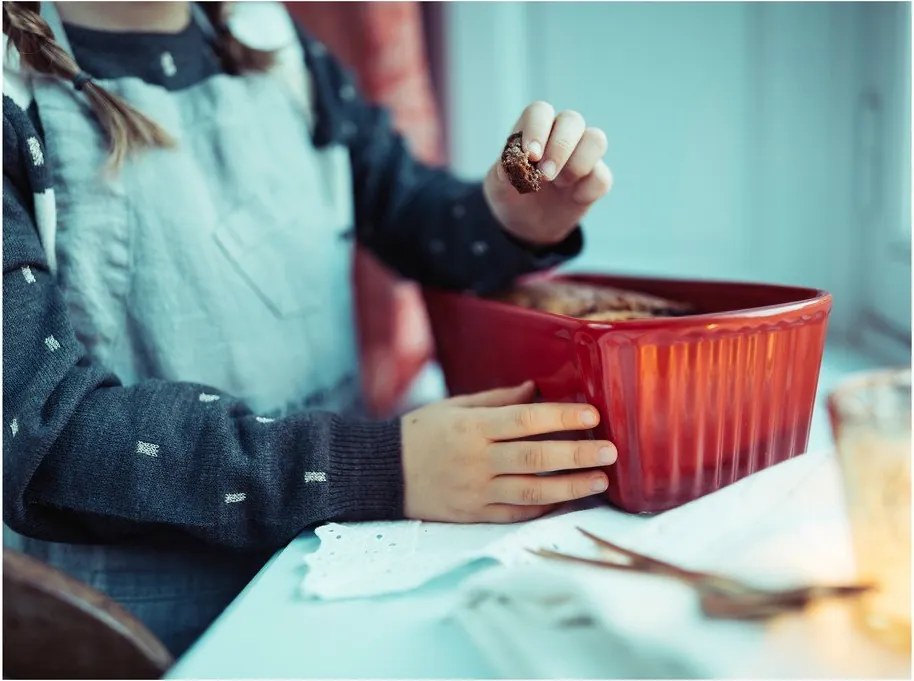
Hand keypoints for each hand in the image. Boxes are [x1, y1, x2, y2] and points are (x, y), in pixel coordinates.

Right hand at [401, 381, 616, 522]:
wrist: (382, 474)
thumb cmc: (419, 433)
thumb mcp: (453, 407)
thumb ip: (496, 399)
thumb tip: (535, 390)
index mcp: (471, 427)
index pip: (525, 420)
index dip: (561, 418)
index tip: (592, 415)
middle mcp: (476, 460)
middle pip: (535, 458)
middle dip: (577, 455)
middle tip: (610, 451)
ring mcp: (476, 491)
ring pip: (532, 491)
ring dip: (571, 486)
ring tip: (600, 480)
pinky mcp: (474, 514)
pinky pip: (516, 512)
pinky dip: (544, 506)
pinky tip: (568, 499)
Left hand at [483, 101, 612, 245]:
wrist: (526, 224)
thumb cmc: (511, 195)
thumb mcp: (498, 187)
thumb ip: (503, 174)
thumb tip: (510, 166)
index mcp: (534, 129)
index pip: (539, 112)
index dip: (537, 130)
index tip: (531, 156)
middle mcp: (561, 135)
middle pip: (572, 120)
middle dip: (560, 147)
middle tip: (545, 175)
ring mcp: (582, 155)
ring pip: (596, 140)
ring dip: (578, 163)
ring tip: (560, 184)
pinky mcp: (596, 178)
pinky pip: (601, 177)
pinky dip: (587, 190)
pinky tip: (573, 198)